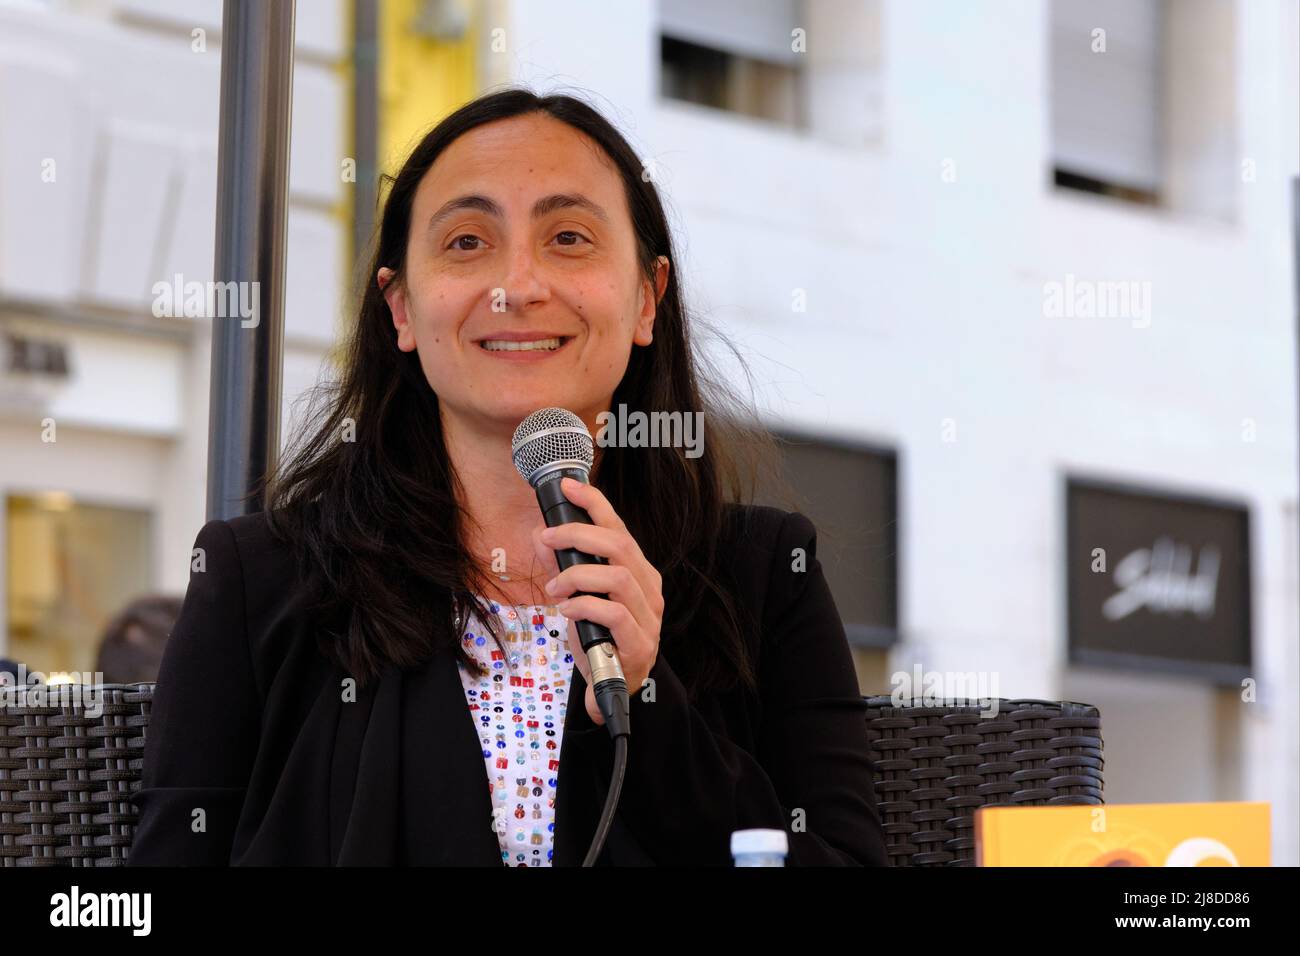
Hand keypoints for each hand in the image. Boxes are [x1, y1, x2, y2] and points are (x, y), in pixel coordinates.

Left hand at [529, 477, 663, 725]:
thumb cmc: (598, 637)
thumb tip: (540, 536)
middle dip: (577, 535)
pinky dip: (584, 605)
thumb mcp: (576, 596)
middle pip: (620, 546)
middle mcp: (649, 589)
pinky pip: (614, 613)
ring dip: (577, 575)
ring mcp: (649, 616)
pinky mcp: (640, 643)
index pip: (619, 528)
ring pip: (617, 576)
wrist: (611, 687)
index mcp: (638, 572)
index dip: (595, 504)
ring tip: (555, 587)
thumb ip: (562, 566)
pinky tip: (566, 610)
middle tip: (547, 539)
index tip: (569, 487)